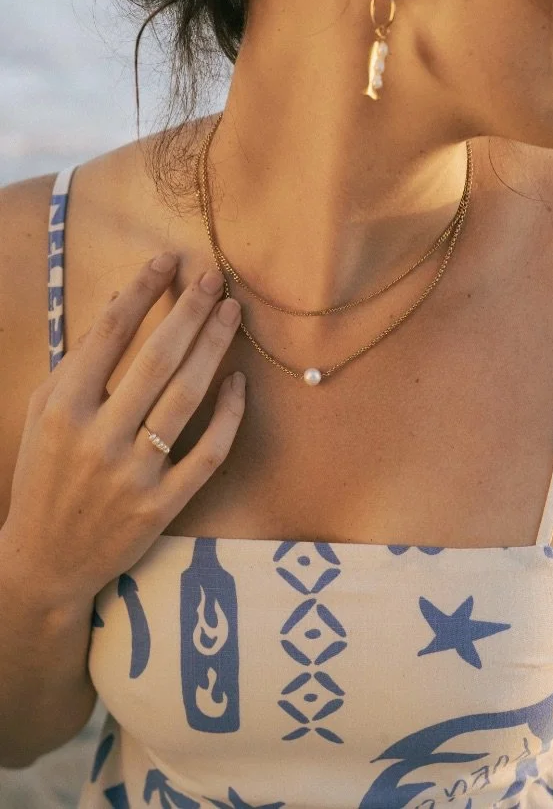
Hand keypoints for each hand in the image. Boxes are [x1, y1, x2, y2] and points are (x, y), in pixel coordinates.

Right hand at [2, 252, 244, 606]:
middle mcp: (98, 437)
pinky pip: (208, 452)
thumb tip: (116, 304)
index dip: (142, 292)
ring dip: (214, 348)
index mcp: (62, 409)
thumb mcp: (45, 414)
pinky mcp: (163, 505)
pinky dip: (229, 416)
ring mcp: (134, 474)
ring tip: (232, 313)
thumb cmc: (44, 477)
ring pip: (187, 398)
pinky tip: (240, 383)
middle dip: (189, 311)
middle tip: (213, 278)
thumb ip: (76, 361)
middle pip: (157, 360)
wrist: (48, 559)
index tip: (168, 260)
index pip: (109, 335)